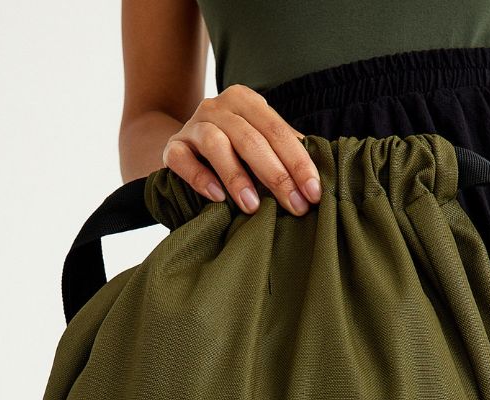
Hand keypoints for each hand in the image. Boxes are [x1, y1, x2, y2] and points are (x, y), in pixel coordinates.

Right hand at [161, 85, 320, 216]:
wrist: (185, 148)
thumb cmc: (233, 149)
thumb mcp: (259, 142)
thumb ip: (283, 150)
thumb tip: (317, 178)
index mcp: (246, 102)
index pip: (277, 130)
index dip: (298, 163)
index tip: (314, 193)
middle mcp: (218, 107)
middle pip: (251, 139)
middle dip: (277, 176)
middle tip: (294, 206)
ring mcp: (193, 126)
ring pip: (216, 144)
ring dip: (237, 177)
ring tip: (253, 206)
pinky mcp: (172, 148)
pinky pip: (183, 160)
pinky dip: (200, 178)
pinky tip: (217, 197)